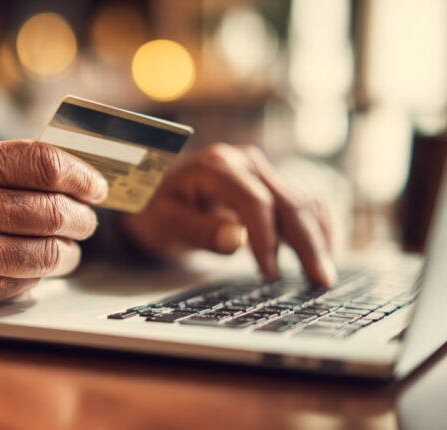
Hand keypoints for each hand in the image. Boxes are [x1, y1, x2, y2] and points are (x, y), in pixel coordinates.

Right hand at [0, 137, 107, 308]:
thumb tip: (74, 177)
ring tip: (70, 246)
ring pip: (47, 254)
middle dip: (83, 219)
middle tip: (87, 220)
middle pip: (53, 212)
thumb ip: (11, 163)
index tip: (96, 187)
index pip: (45, 165)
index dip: (82, 176)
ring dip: (70, 252)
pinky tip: (38, 265)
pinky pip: (24, 282)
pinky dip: (40, 274)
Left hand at [121, 143, 335, 286]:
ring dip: (318, 239)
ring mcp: (262, 171)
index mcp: (216, 166)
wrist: (154, 194)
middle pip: (288, 201)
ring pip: (303, 202)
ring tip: (324, 277)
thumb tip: (236, 240)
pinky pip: (304, 203)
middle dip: (307, 243)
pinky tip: (323, 254)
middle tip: (320, 281)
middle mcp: (245, 162)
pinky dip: (317, 227)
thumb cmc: (157, 210)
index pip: (254, 200)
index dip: (266, 237)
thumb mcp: (165, 223)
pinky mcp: (271, 184)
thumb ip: (198, 230)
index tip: (270, 272)